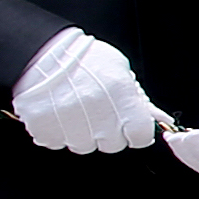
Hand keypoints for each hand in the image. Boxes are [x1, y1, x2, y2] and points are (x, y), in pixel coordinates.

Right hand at [11, 28, 165, 154]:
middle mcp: (97, 113)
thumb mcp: (119, 70)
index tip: (131, 127)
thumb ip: (137, 97)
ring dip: (82, 134)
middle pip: (112, 145)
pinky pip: (56, 143)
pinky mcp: (44, 128)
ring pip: (84, 146)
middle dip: (109, 133)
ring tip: (75, 111)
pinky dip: (57, 133)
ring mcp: (69, 123)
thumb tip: (158, 117)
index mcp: (121, 96)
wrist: (40, 51)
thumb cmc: (83, 58)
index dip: (137, 133)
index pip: (141, 135)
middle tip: (98, 113)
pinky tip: (58, 115)